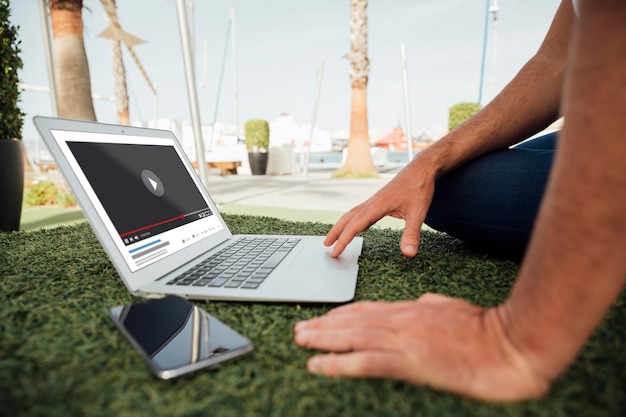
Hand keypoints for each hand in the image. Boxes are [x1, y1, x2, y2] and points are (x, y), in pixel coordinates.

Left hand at [294, 293, 549, 401]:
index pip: (367, 309)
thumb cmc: (490, 330)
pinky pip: (364, 361)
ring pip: (352, 336)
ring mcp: (404, 338)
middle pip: (353, 320)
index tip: (323, 318)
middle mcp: (402, 320)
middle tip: (299, 327)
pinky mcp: (410, 359)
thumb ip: (434, 305)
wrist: (513, 343)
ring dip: (321, 339)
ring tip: (300, 340)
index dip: (342, 315)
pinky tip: (318, 365)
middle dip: (323, 324)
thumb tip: (423, 302)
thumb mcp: (455, 308)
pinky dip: (337, 363)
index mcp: (412, 310)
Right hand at [324, 164, 434, 257]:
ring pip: (352, 214)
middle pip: (347, 218)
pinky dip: (353, 221)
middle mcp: (371, 203)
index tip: (334, 252)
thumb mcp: (418, 214)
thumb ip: (412, 235)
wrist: (422, 169)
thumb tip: (409, 254)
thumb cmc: (419, 188)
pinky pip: (361, 212)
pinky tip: (356, 226)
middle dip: (335, 232)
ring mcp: (374, 201)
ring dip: (342, 225)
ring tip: (335, 237)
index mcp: (376, 206)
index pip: (354, 226)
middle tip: (325, 245)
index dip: (343, 240)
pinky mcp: (379, 200)